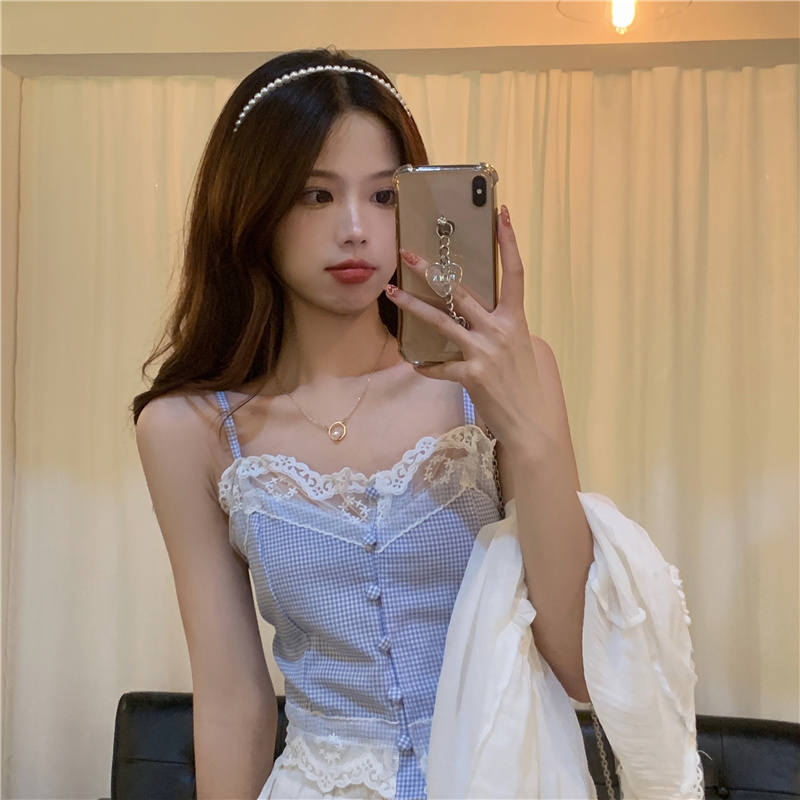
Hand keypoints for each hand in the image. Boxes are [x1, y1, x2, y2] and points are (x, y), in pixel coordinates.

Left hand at [384, 205, 554, 454]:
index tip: (502, 213)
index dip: (509, 242)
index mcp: (516, 319)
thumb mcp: (521, 349)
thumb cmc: (525, 385)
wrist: (530, 422)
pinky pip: (440, 366)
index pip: (514, 272)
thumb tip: (479, 318)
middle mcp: (500, 330)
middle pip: (461, 292)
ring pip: (442, 321)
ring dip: (413, 306)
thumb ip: (500, 329)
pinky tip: (416, 363)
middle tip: (408, 254)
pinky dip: (427, 366)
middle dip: (432, 271)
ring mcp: (485, 352)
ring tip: (392, 292)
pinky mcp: (471, 375)